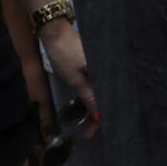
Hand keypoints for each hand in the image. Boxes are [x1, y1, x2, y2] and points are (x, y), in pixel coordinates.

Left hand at [38, 19, 100, 133]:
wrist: (55, 31)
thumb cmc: (64, 53)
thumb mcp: (76, 78)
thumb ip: (89, 97)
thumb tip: (100, 118)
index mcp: (107, 73)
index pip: (111, 102)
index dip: (103, 120)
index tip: (92, 134)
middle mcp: (109, 70)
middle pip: (110, 99)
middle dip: (101, 117)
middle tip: (90, 133)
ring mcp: (103, 68)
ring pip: (105, 93)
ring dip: (99, 109)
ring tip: (91, 125)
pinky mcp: (97, 66)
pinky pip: (101, 86)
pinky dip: (96, 98)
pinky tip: (92, 107)